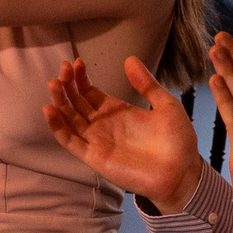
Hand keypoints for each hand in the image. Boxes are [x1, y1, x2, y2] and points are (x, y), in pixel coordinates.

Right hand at [40, 57, 201, 213]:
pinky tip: (50, 109)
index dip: (80, 78)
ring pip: (69, 118)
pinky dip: (57, 126)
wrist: (181, 173)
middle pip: (76, 102)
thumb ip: (147, 84)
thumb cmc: (178, 142)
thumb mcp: (166, 105)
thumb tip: (130, 59)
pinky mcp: (94, 156)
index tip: (76, 62)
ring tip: (54, 82)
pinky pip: (70, 141)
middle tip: (63, 68)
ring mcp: (97, 140)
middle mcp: (103, 125)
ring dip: (59, 100)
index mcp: (117, 111)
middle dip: (67, 84)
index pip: (89, 92)